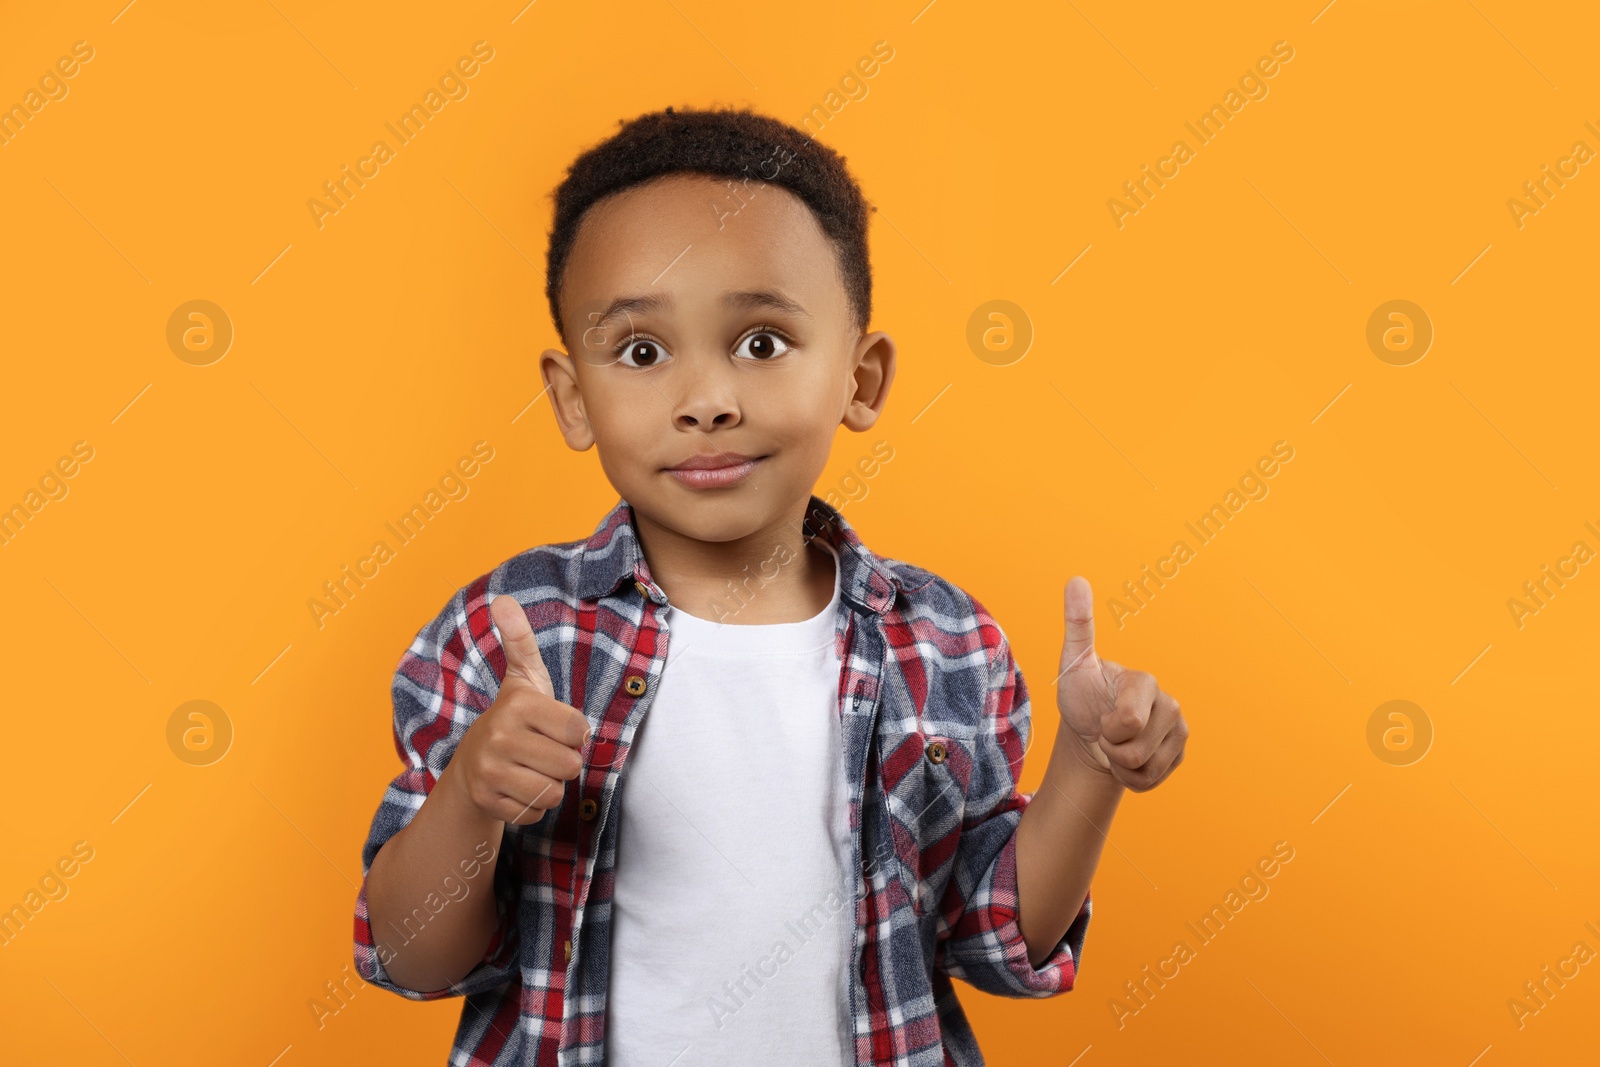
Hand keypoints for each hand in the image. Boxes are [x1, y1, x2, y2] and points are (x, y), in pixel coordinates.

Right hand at [448, 594, 592, 825]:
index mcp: (517, 705)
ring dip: (550, 785)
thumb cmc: (513, 719)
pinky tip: (517, 789)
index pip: (580, 731)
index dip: (574, 733)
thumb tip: (501, 598)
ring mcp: (490, 773)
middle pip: (570, 765)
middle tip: (542, 751)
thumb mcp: (522, 678)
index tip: (553, 727)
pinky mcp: (488, 803)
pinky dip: (533, 807)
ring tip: (530, 769)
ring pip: (555, 793)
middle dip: (564, 762)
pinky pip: (536, 814)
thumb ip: (520, 639)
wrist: (470, 766)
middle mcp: (499, 738)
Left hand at [1056, 576, 1187, 791]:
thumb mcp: (1073, 664)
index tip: (1101, 714)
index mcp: (1145, 682)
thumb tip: (1076, 579)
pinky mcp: (1179, 754)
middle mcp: (1169, 704)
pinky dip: (1131, 778)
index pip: (1129, 723)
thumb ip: (1078, 625)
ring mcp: (1179, 730)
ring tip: (1116, 744)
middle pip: (1135, 750)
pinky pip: (1152, 781)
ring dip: (1119, 765)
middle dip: (1111, 748)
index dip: (1106, 729)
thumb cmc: (1082, 696)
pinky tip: (1127, 760)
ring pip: (1144, 768)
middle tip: (1105, 730)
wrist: (1090, 734)